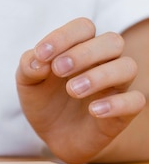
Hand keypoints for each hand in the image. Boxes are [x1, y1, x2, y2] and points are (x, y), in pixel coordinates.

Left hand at [16, 17, 145, 163]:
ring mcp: (116, 85)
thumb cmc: (44, 101)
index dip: (64, 36)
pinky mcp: (123, 111)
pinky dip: (117, 103)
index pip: (83, 27)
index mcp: (80, 47)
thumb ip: (28, 67)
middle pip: (112, 41)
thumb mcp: (27, 83)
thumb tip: (37, 59)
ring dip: (99, 76)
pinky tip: (93, 110)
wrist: (53, 135)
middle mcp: (104, 61)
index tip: (41, 55)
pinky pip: (136, 101)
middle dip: (84, 53)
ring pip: (127, 67)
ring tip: (72, 90)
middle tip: (59, 70)